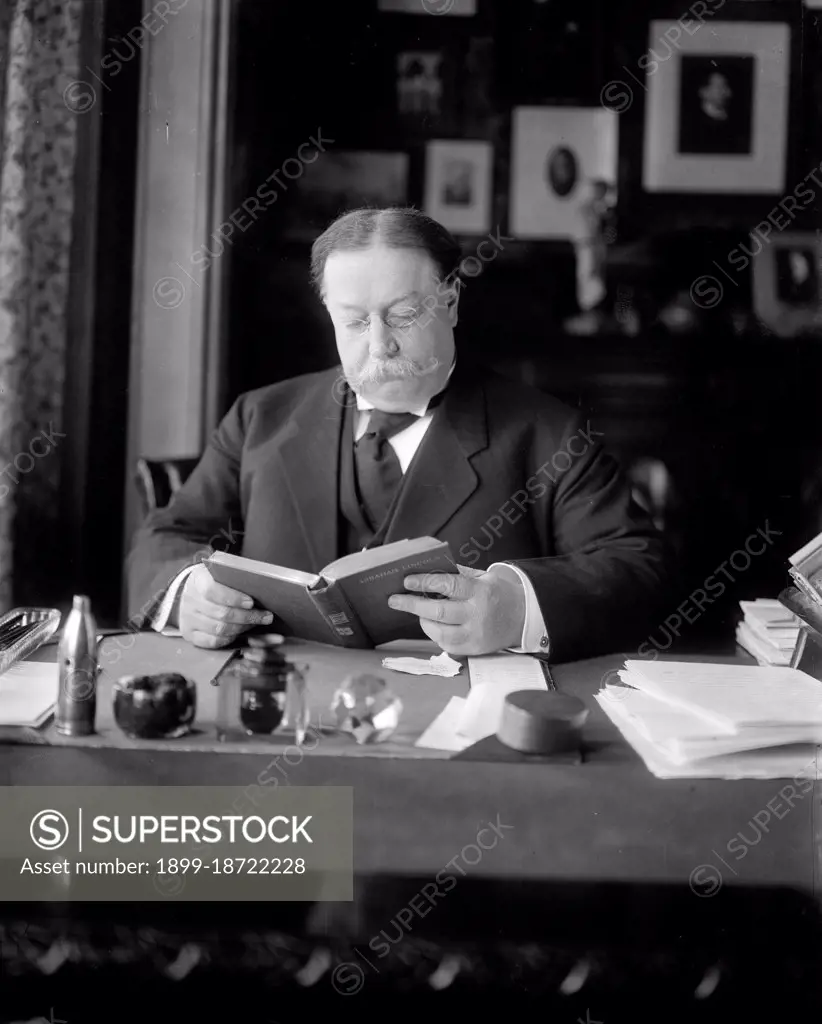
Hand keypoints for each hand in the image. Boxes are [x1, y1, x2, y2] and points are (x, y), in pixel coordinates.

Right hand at [179, 564, 272, 647]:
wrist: (193, 593)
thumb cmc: (214, 582)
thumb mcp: (221, 574)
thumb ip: (236, 579)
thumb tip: (261, 587)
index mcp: (198, 580)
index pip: (212, 590)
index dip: (233, 598)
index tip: (251, 602)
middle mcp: (190, 600)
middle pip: (221, 613)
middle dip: (247, 616)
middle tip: (266, 616)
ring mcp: (188, 619)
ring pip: (219, 629)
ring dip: (242, 628)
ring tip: (256, 623)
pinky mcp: (190, 634)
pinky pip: (212, 642)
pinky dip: (229, 639)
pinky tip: (241, 634)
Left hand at [388, 564, 525, 655]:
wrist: (522, 618)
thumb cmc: (497, 593)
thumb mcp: (483, 577)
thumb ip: (457, 574)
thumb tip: (427, 571)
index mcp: (480, 591)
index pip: (449, 585)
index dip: (425, 582)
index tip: (407, 581)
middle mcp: (477, 615)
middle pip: (439, 612)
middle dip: (412, 605)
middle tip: (394, 600)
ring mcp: (475, 635)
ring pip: (439, 632)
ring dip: (421, 621)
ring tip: (414, 612)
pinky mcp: (473, 650)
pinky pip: (446, 645)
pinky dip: (434, 634)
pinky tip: (431, 624)